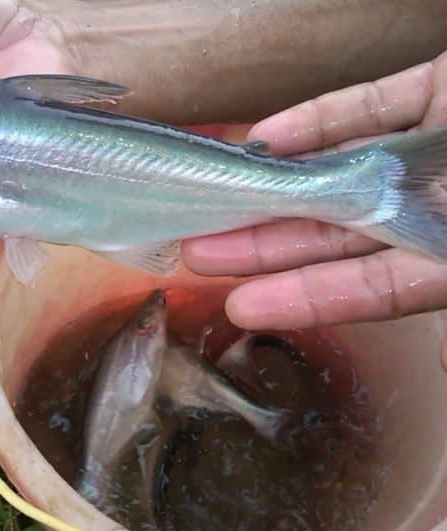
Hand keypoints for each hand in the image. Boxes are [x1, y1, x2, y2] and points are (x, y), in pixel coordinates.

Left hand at [182, 50, 446, 361]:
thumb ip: (438, 269)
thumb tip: (435, 358)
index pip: (379, 289)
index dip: (311, 300)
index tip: (244, 308)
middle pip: (342, 231)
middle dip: (269, 245)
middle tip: (198, 255)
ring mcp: (445, 144)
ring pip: (345, 170)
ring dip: (277, 186)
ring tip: (212, 203)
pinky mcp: (445, 85)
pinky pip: (372, 105)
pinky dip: (320, 119)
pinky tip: (266, 139)